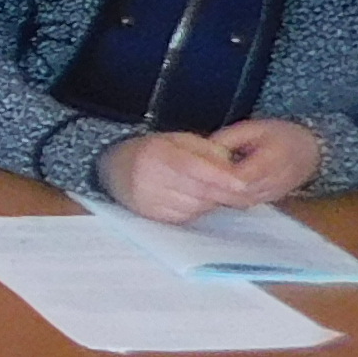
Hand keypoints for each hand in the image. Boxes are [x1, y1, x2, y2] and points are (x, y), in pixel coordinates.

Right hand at [104, 129, 268, 223]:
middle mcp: (149, 178)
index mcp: (157, 154)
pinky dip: (198, 208)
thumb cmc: (152, 151)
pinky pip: (186, 216)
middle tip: (241, 189)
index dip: (220, 176)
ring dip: (211, 200)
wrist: (114, 169)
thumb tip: (231, 168)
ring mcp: (149, 200)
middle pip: (198, 190)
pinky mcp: (152, 215)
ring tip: (212, 189)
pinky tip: (196, 198)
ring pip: (195, 206)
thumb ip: (205, 150)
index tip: (243, 182)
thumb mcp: (177, 140)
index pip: (193, 167)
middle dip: (224, 191)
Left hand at [204, 118, 323, 203]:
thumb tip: (201, 150)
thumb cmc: (279, 134)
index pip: (244, 176)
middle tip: (189, 184)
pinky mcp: (269, 200)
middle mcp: (277, 181)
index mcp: (275, 158)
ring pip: (242, 202)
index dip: (221, 177)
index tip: (199, 172)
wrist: (310, 150)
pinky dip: (228, 200)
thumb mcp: (253, 128)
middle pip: (241, 193)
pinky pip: (246, 204)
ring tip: (195, 189)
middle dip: (215, 189)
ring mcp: (274, 193)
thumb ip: (228, 139)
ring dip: (219, 197)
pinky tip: (211, 193)